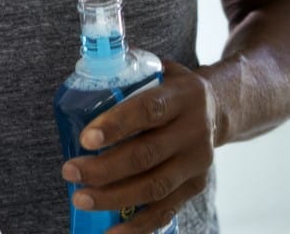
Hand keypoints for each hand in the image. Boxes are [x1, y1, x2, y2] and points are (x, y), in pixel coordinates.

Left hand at [60, 61, 217, 233]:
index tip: (85, 139)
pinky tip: (110, 233)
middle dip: (104, 168)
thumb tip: (90, 72)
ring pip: (154, 186)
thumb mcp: (162, 71)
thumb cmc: (173, 92)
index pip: (149, 110)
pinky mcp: (196, 185)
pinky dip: (137, 227)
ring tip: (80, 198)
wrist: (219, 109)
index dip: (117, 125)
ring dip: (114, 196)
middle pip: (147, 154)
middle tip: (70, 171)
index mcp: (183, 96)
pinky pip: (166, 210)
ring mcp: (198, 161)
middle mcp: (195, 129)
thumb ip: (132, 73)